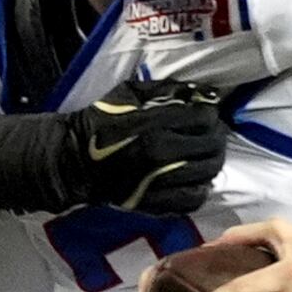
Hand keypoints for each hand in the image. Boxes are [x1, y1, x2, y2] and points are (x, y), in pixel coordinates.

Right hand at [66, 79, 225, 213]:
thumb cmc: (100, 121)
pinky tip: (197, 178)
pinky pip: (193, 199)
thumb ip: (164, 88)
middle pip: (212, 145)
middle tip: (210, 131)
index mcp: (154, 125)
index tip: (204, 110)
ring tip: (205, 152)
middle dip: (216, 134)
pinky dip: (202, 188)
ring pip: (208, 171)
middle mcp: (162, 154)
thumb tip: (198, 90)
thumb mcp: (128, 93)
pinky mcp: (156, 203)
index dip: (210, 111)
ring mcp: (160, 182)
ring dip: (213, 159)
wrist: (75, 160)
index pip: (204, 118)